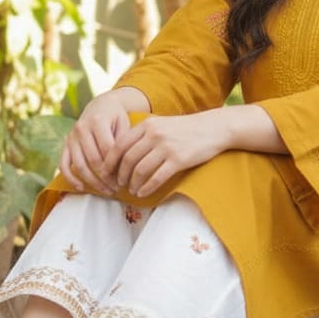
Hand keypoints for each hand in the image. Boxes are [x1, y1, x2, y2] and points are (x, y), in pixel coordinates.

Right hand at [59, 89, 145, 194]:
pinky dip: (70, 178)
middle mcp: (81, 128)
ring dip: (92, 182)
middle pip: (93, 159)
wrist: (101, 106)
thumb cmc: (116, 118)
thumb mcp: (124, 124)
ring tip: (106, 191)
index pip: (107, 150)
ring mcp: (71, 137)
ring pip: (79, 165)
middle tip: (117, 188)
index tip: (124, 179)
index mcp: (98, 121)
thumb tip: (123, 168)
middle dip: (106, 178)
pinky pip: (63, 165)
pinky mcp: (65, 145)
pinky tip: (81, 188)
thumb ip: (123, 142)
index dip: (116, 167)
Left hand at [105, 109, 232, 197]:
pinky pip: (156, 178)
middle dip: (119, 175)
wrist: (213, 128)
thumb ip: (144, 134)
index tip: (105, 172)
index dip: (109, 161)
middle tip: (118, 184)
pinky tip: (143, 193)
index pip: (119, 144)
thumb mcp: (162, 124)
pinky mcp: (178, 160)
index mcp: (147, 125)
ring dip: (132, 183)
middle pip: (127, 159)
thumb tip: (123, 152)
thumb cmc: (186, 129)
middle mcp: (154, 135)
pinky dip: (146, 188)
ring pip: (140, 170)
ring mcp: (166, 147)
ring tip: (131, 190)